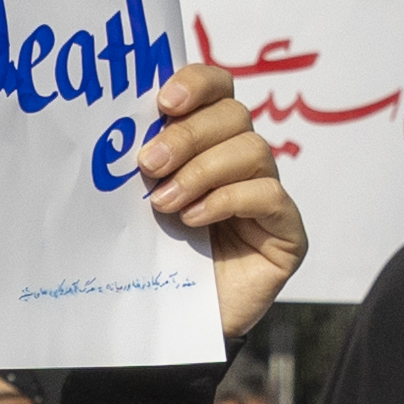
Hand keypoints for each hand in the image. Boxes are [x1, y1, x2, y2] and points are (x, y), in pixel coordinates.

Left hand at [136, 61, 309, 343]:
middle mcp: (243, 159)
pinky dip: (227, 200)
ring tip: (165, 204)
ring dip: (202, 172)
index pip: (218, 87)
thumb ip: (144, 159)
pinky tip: (194, 220)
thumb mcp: (140, 197)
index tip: (164, 102)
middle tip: (150, 164)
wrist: (168, 319)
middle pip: (234, 115)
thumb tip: (116, 120)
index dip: (197, 83)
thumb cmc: (151, 253)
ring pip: (253, 150)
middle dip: (189, 135)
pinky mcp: (286, 230)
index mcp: (209, 139)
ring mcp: (269, 194)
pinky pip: (268, 195)